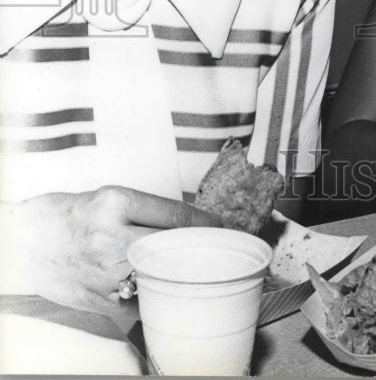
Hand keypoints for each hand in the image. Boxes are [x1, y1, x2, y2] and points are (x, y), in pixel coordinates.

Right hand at [4, 186, 220, 313]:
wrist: (27, 241)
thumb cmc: (70, 215)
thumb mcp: (110, 199)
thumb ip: (145, 211)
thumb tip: (189, 224)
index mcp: (117, 202)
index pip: (175, 215)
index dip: (206, 224)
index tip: (221, 227)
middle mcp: (112, 236)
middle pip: (174, 247)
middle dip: (200, 250)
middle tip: (217, 251)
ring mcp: (105, 272)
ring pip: (161, 278)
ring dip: (182, 277)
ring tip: (196, 272)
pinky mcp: (99, 300)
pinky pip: (140, 304)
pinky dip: (155, 300)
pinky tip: (165, 294)